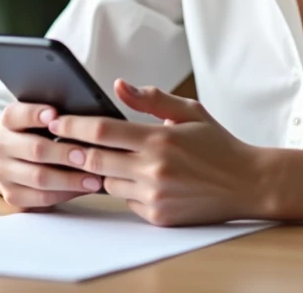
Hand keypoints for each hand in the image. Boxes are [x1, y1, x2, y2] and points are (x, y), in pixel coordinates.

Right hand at [0, 102, 104, 208]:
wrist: (17, 157)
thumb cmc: (42, 132)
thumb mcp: (44, 119)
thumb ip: (59, 117)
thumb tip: (86, 120)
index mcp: (8, 120)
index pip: (16, 114)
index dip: (35, 114)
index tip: (55, 114)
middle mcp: (0, 145)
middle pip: (34, 149)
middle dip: (64, 153)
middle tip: (88, 156)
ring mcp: (3, 172)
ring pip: (39, 178)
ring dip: (70, 179)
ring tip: (95, 179)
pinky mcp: (12, 195)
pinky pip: (41, 198)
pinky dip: (65, 194)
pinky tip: (83, 190)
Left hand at [47, 80, 267, 225]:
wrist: (247, 184)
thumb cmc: (218, 144)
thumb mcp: (190, 112)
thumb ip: (152, 98)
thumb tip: (119, 85)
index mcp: (160, 138)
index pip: (102, 130)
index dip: (73, 125)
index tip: (55, 120)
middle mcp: (153, 169)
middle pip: (93, 159)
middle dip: (71, 150)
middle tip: (57, 142)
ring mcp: (154, 196)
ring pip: (107, 182)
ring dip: (101, 171)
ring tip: (104, 159)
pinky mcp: (157, 216)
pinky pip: (126, 202)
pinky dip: (125, 190)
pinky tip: (138, 180)